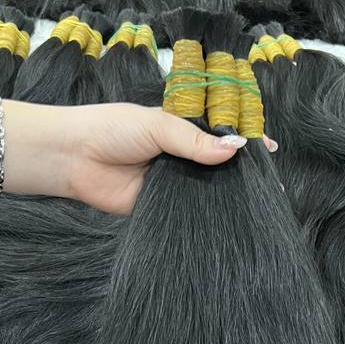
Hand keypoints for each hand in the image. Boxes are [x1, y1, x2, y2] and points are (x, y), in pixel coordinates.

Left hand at [63, 103, 277, 213]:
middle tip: (270, 185)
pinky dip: (204, 213)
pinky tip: (226, 218)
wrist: (74, 157)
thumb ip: (194, 141)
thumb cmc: (112, 129)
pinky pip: (188, 210)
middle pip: (218, 165)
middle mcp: (180, 156)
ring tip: (256, 202)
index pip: (220, 134)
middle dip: (241, 173)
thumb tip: (235, 150)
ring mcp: (172, 182)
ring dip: (226, 195)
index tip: (270, 150)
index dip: (245, 141)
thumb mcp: (158, 125)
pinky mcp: (161, 206)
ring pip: (206, 189)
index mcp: (181, 129)